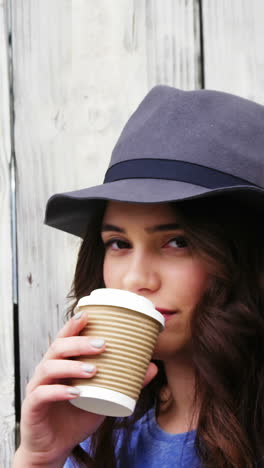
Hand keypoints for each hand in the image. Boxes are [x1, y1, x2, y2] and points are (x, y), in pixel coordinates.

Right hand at [14, 312, 157, 466]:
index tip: (88, 314)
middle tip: (102, 344)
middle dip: (79, 343)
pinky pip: (42, 394)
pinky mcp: (32, 407)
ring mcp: (37, 387)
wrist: (55, 447)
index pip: (65, 338)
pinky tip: (75, 393)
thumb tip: (152, 367)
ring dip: (71, 366)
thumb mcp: (103, 397)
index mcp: (62, 363)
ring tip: (92, 370)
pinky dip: (58, 391)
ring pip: (49, 367)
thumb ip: (123, 382)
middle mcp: (48, 371)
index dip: (73, 325)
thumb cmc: (77, 416)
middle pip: (58, 347)